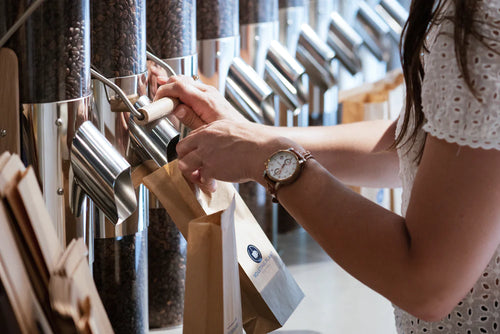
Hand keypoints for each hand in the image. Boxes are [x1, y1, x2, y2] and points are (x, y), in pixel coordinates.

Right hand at [154, 75, 247, 128]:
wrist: (243, 134)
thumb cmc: (226, 133)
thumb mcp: (204, 130)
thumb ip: (190, 118)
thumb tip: (177, 108)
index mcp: (205, 100)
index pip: (178, 86)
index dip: (164, 90)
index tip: (157, 100)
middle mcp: (208, 92)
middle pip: (180, 79)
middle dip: (166, 87)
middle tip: (159, 101)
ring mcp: (210, 92)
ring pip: (186, 81)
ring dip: (173, 88)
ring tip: (165, 100)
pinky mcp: (211, 95)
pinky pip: (192, 86)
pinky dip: (182, 90)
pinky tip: (177, 98)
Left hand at [176, 120, 299, 190]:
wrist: (266, 152)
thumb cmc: (259, 143)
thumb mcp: (237, 132)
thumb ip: (224, 139)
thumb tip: (221, 151)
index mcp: (213, 128)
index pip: (192, 137)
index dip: (193, 149)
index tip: (198, 157)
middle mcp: (206, 139)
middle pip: (181, 148)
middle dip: (186, 160)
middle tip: (195, 169)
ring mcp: (206, 153)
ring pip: (184, 164)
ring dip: (192, 174)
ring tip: (202, 179)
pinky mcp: (211, 168)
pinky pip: (201, 178)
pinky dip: (206, 184)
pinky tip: (214, 186)